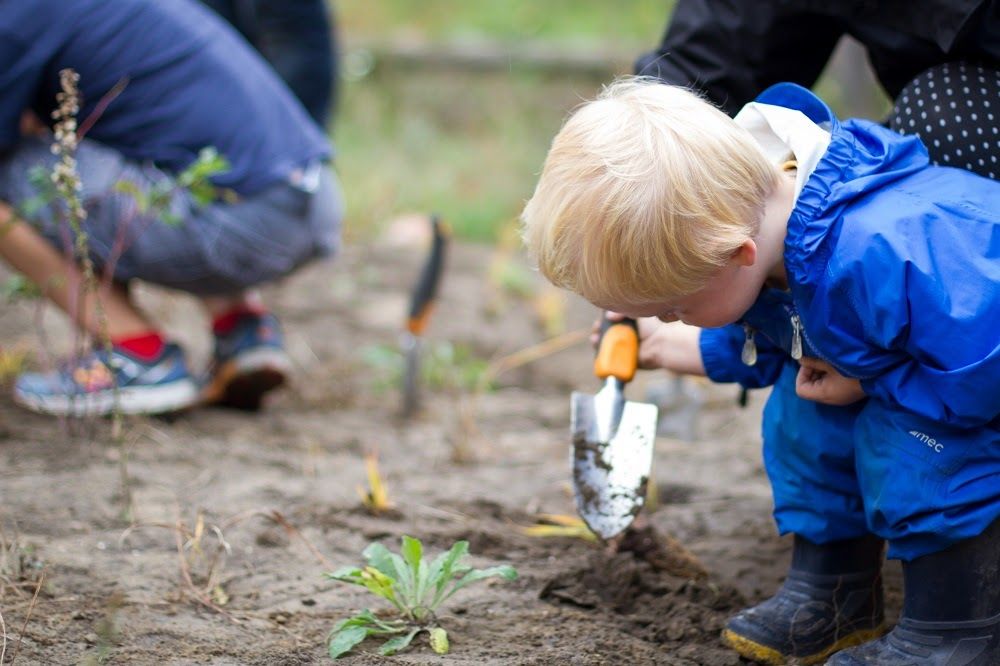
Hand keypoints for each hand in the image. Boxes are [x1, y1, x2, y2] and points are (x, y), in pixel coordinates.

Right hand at [590, 312, 704, 374]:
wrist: (661, 345)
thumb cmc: (652, 327)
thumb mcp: (637, 313)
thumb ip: (622, 311)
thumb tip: (608, 316)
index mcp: (629, 324)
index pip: (610, 320)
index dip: (602, 320)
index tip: (599, 319)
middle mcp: (625, 335)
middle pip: (605, 332)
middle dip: (597, 330)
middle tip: (596, 328)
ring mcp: (624, 348)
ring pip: (605, 345)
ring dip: (597, 342)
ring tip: (594, 339)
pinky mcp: (624, 360)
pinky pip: (609, 359)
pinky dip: (602, 356)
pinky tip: (598, 351)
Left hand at [795, 357, 865, 404]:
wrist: (879, 373)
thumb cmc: (851, 369)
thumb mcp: (829, 363)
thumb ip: (812, 362)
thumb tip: (800, 359)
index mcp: (823, 394)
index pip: (801, 390)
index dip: (801, 375)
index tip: (809, 364)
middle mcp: (828, 400)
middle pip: (810, 388)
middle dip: (811, 373)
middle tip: (818, 360)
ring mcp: (838, 398)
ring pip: (820, 386)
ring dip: (820, 374)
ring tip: (827, 362)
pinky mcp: (845, 394)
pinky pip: (830, 387)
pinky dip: (828, 377)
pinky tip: (835, 367)